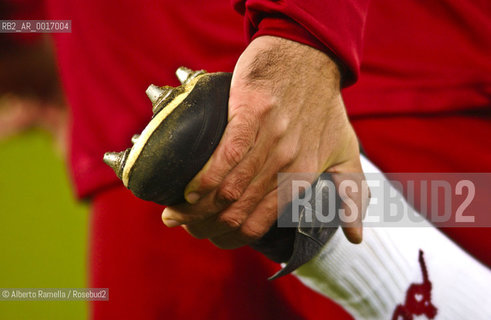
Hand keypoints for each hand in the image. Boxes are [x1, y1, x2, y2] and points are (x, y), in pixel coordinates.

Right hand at [162, 36, 366, 248]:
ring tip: (174, 213)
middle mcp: (286, 163)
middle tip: (185, 227)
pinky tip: (186, 190)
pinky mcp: (251, 114)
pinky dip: (202, 178)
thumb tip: (356, 238)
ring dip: (195, 208)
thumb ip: (352, 193)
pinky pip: (224, 156)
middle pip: (237, 212)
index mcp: (303, 177)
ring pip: (226, 189)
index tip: (210, 237)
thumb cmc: (324, 106)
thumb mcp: (346, 152)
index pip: (259, 224)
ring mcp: (269, 139)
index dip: (229, 238)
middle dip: (204, 227)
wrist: (309, 57)